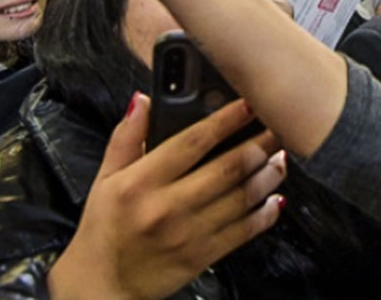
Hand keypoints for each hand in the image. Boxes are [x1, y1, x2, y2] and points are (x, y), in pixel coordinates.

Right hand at [48, 94, 285, 299]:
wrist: (100, 288)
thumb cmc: (103, 230)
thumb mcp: (105, 180)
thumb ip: (126, 138)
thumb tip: (144, 101)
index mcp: (141, 183)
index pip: (193, 141)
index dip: (227, 119)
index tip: (250, 104)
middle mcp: (167, 206)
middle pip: (229, 167)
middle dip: (261, 143)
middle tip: (279, 127)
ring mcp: (189, 233)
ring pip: (243, 195)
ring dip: (269, 174)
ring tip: (280, 158)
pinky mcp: (203, 256)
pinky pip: (245, 230)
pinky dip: (265, 212)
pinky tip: (274, 198)